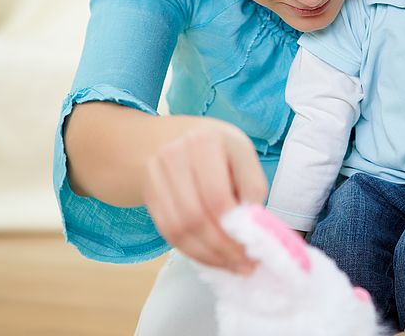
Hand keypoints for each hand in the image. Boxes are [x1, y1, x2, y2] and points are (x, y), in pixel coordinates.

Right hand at [142, 121, 268, 272]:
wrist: (160, 138)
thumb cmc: (213, 147)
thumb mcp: (239, 153)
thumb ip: (250, 185)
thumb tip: (255, 228)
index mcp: (208, 140)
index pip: (219, 195)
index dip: (237, 227)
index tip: (255, 247)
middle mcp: (178, 154)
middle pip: (199, 215)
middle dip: (224, 248)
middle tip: (245, 264)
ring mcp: (158, 174)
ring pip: (181, 228)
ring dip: (209, 254)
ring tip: (231, 265)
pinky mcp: (149, 194)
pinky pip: (169, 231)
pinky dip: (192, 250)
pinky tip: (210, 257)